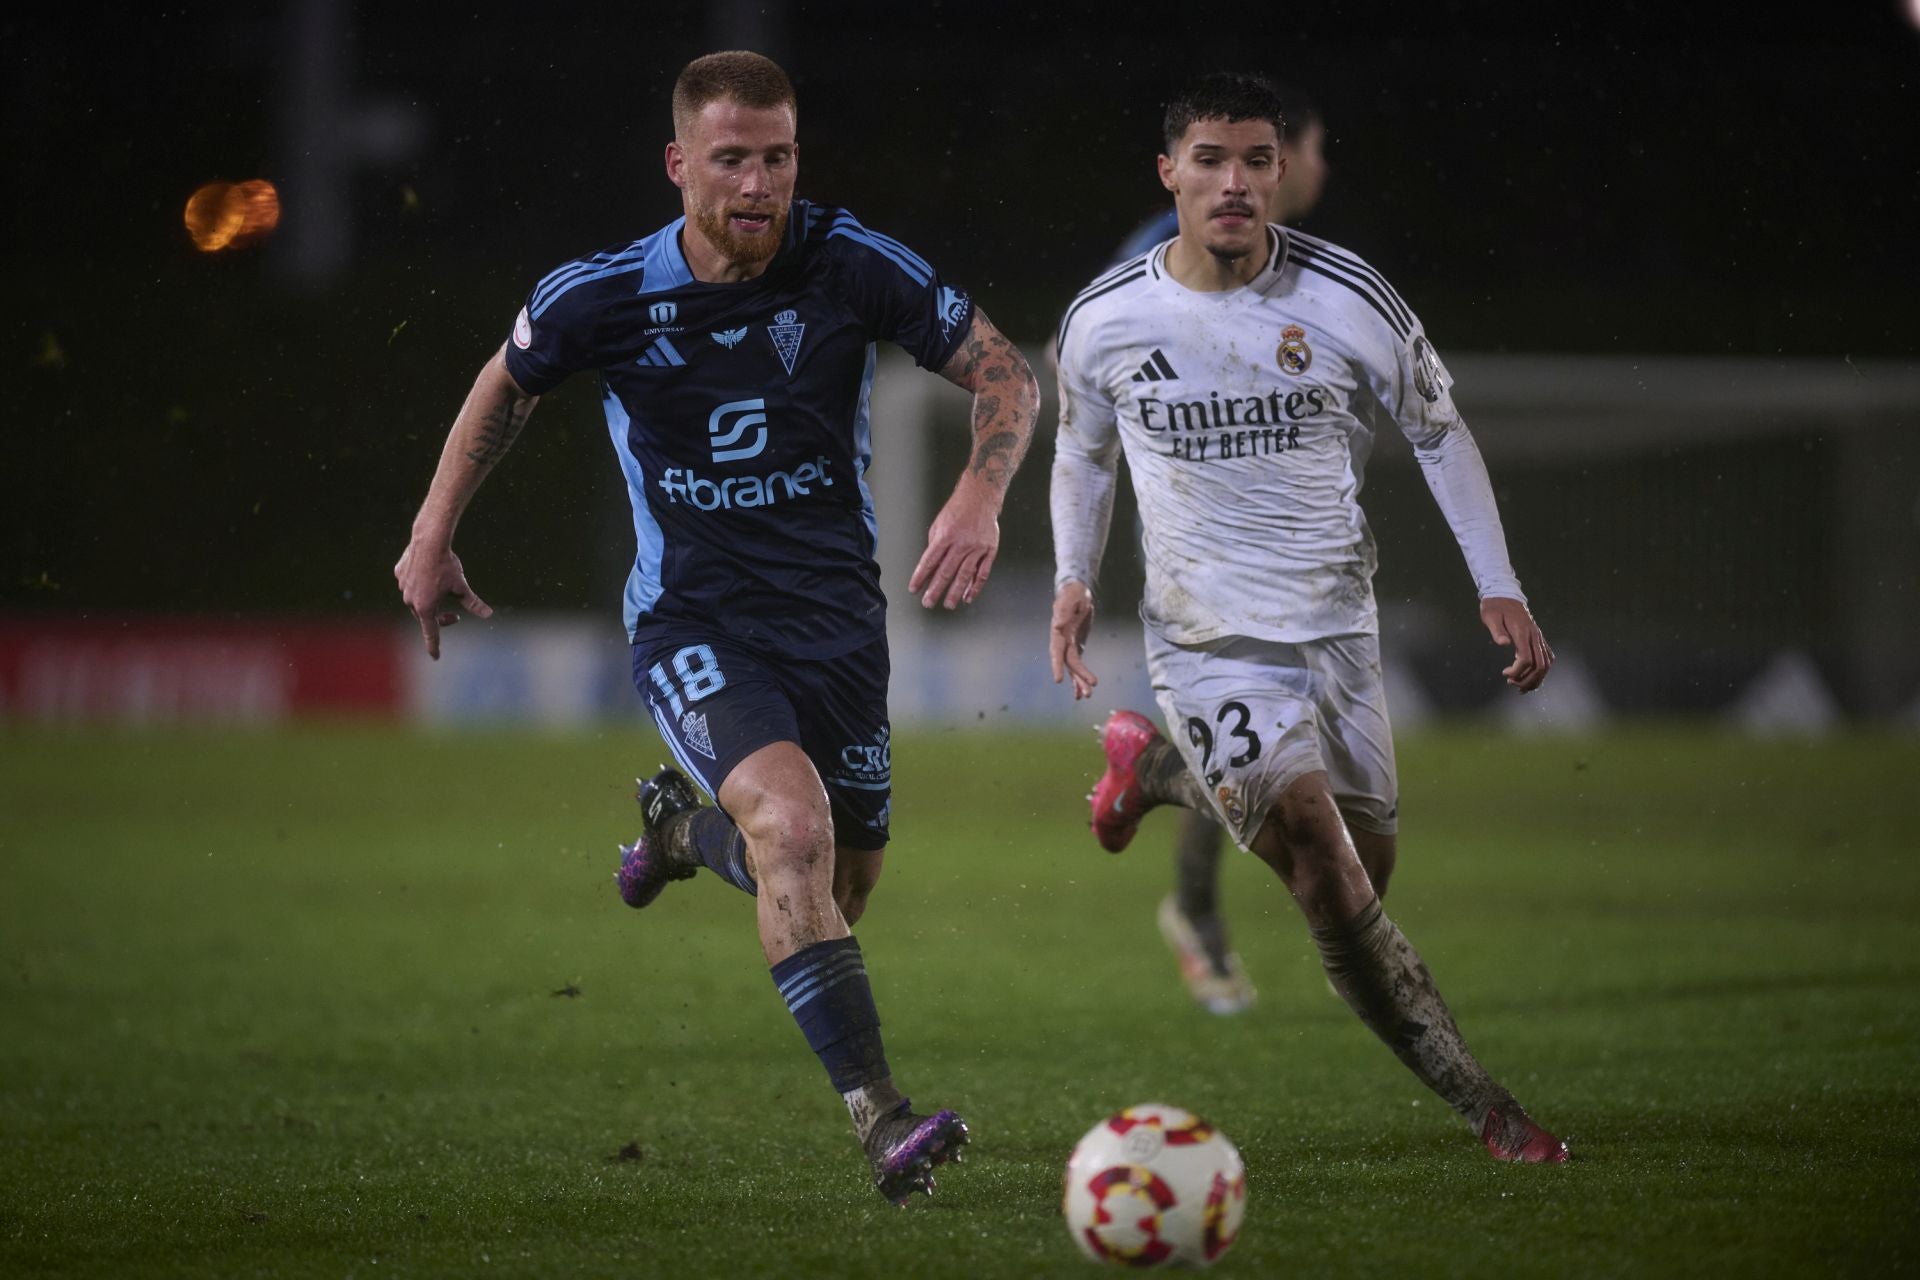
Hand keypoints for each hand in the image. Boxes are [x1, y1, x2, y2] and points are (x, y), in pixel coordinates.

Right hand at [394, 540, 492, 659]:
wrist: (429, 541)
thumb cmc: (447, 565)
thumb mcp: (462, 587)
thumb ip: (473, 603)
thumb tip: (488, 614)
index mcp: (426, 607)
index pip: (431, 632)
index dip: (434, 646)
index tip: (435, 657)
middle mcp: (410, 600)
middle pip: (426, 617)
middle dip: (440, 619)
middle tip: (455, 616)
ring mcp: (402, 586)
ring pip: (416, 600)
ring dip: (429, 601)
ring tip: (442, 589)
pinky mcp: (399, 574)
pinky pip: (409, 583)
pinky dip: (419, 584)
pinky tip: (428, 573)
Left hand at [908, 482, 999, 608]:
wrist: (980, 497)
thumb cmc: (957, 511)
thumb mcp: (938, 525)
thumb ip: (934, 546)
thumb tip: (929, 568)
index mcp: (945, 536)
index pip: (929, 562)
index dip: (920, 577)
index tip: (914, 589)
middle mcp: (961, 543)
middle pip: (946, 572)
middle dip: (935, 590)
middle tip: (928, 603)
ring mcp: (977, 548)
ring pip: (964, 575)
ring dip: (955, 592)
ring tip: (948, 604)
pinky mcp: (990, 551)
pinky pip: (982, 573)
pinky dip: (975, 587)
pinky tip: (968, 597)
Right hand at [1049, 580, 1098, 698]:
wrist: (1077, 592)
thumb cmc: (1072, 594)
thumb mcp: (1070, 599)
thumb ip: (1063, 611)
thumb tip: (1057, 625)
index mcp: (1059, 632)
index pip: (1057, 651)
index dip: (1057, 665)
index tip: (1058, 680)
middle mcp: (1062, 641)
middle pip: (1068, 664)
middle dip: (1077, 678)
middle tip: (1086, 692)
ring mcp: (1069, 645)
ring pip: (1074, 668)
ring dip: (1079, 682)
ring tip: (1087, 696)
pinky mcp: (1077, 646)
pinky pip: (1078, 665)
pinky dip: (1080, 677)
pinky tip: (1084, 689)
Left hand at [1480, 596, 1551, 691]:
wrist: (1505, 594)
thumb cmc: (1495, 606)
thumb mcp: (1490, 616)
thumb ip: (1497, 631)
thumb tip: (1503, 643)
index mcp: (1522, 632)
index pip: (1526, 659)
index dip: (1517, 671)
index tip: (1505, 674)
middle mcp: (1534, 636)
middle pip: (1540, 665)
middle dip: (1528, 680)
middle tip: (1512, 683)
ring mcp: (1538, 637)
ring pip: (1546, 663)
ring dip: (1536, 678)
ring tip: (1520, 686)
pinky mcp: (1538, 637)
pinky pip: (1547, 657)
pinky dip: (1542, 670)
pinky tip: (1530, 676)